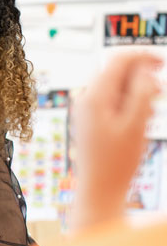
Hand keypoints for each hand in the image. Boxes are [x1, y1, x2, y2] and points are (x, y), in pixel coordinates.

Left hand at [72, 51, 161, 230]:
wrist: (99, 189)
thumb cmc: (117, 162)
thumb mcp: (136, 123)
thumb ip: (141, 92)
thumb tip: (143, 69)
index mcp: (94, 97)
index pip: (117, 61)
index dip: (142, 57)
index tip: (162, 62)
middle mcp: (86, 100)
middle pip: (116, 72)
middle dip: (141, 77)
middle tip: (160, 93)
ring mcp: (87, 111)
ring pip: (116, 87)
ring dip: (137, 91)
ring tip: (149, 113)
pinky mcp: (91, 121)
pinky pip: (112, 101)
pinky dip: (129, 103)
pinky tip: (140, 120)